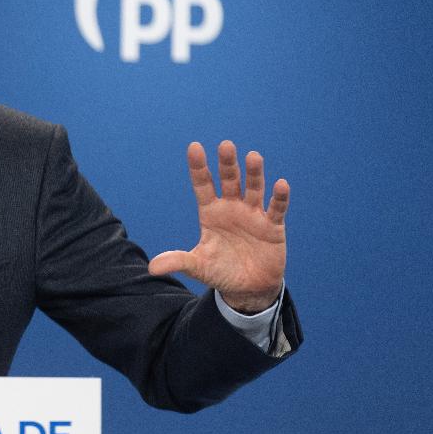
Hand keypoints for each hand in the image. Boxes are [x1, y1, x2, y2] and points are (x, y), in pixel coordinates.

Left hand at [149, 141, 288, 313]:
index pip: (203, 185)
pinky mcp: (272, 226)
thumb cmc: (221, 272)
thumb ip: (178, 261)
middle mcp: (231, 208)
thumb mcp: (198, 267)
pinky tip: (281, 184)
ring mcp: (253, 215)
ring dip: (254, 174)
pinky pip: (276, 209)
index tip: (194, 147)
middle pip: (229, 181)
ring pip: (253, 189)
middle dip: (227, 164)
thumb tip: (151, 268)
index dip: (199, 167)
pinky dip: (279, 197)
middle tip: (225, 145)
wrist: (249, 288)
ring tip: (253, 157)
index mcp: (210, 213)